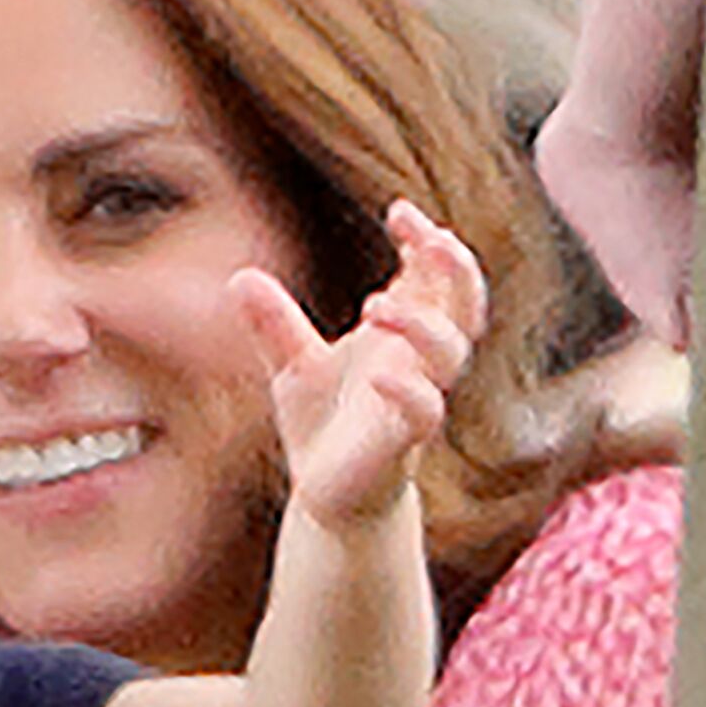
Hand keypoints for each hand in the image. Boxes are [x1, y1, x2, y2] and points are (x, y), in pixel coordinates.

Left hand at [231, 202, 486, 529]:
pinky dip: (410, 394)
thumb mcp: (291, 365)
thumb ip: (274, 323)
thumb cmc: (323, 425)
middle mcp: (419, 362)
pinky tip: (381, 376)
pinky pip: (425, 414)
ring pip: (451, 355)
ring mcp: (417, 400)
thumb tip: (240, 277)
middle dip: (456, 269)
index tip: (398, 212)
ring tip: (376, 305)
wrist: (326, 494)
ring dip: (424, 324)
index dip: (428, 241)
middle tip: (430, 238)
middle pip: (465, 305)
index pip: (436, 276)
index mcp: (402, 335)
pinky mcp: (404, 443)